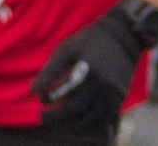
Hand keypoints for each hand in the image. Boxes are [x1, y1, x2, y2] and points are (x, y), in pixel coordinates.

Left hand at [30, 2, 149, 135]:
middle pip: (75, 109)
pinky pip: (105, 117)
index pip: (63, 93)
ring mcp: (113, 92)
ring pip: (90, 118)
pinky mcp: (120, 96)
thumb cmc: (91, 39)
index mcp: (89, 71)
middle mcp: (102, 84)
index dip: (49, 98)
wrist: (125, 33)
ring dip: (71, 124)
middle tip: (43, 117)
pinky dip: (91, 124)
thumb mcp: (68, 48)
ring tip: (58, 124)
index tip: (41, 98)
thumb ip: (51, 69)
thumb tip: (31, 90)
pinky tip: (78, 123)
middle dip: (56, 116)